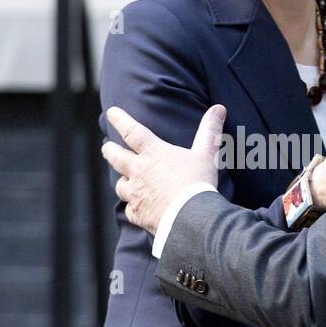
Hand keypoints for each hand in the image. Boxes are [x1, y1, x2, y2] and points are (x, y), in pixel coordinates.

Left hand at [101, 104, 224, 234]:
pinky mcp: (138, 213)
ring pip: (120, 185)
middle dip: (109, 150)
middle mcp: (139, 172)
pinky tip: (137, 208)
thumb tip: (219, 108)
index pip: (132, 131)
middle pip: (116, 157)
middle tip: (106, 147)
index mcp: (153, 154)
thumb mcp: (207, 153)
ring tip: (124, 180)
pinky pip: (130, 209)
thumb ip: (210, 130)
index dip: (120, 119)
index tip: (111, 112)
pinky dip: (133, 207)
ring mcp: (136, 194)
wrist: (190, 217)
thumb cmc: (197, 183)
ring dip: (122, 181)